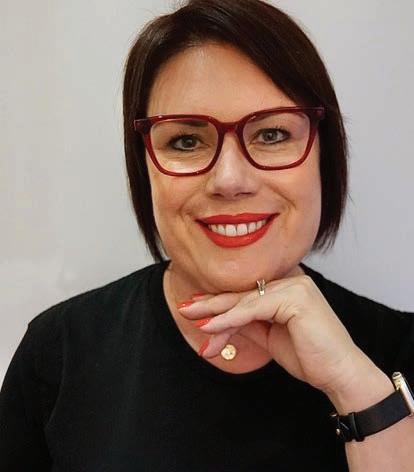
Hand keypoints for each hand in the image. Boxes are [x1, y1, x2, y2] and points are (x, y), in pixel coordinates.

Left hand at [178, 274, 374, 396]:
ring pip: (245, 301)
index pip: (246, 293)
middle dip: (211, 303)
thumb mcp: (269, 336)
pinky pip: (254, 308)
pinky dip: (230, 319)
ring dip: (217, 315)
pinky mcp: (296, 297)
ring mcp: (294, 286)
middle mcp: (291, 281)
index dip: (219, 301)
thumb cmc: (309, 355)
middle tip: (185, 309)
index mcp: (286, 286)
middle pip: (242, 293)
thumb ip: (247, 323)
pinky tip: (211, 326)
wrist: (339, 373)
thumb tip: (218, 321)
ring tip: (193, 321)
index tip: (196, 308)